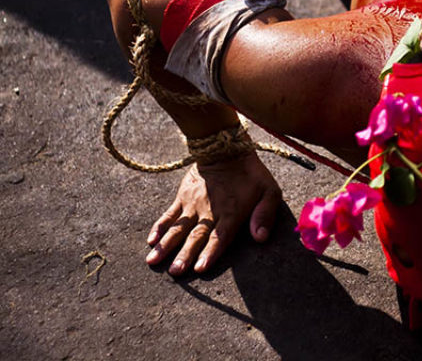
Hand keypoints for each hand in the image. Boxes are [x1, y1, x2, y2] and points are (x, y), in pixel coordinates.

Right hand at [145, 152, 281, 275]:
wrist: (226, 149)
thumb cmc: (251, 174)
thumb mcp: (269, 191)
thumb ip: (265, 215)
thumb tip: (261, 238)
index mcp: (232, 213)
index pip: (220, 237)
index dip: (210, 253)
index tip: (200, 269)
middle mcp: (210, 212)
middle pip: (196, 237)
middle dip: (185, 255)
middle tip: (175, 272)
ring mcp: (193, 205)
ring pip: (178, 228)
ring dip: (166, 245)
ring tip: (153, 261)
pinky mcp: (182, 197)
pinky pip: (169, 214)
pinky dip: (159, 227)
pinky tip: (150, 241)